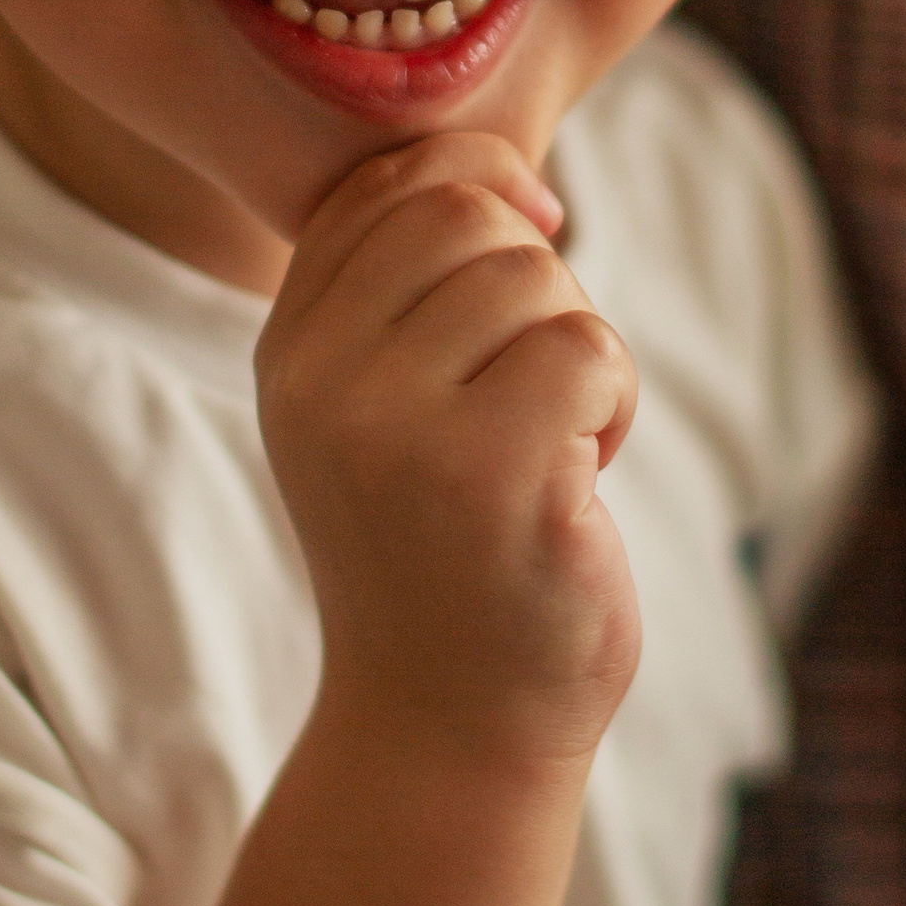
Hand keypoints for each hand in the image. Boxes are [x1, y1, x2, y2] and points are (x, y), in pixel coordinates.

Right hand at [255, 132, 640, 771]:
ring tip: (555, 443)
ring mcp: (398, 429)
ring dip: (580, 349)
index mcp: (288, 350)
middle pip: (466, 213)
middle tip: (538, 385)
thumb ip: (408, 288)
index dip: (479, 183)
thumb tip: (514, 179)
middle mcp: (322, 380)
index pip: (384, 184)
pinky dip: (616, 403)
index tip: (532, 244)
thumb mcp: (381, 408)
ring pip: (536, 280)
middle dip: (537, 277)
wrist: (449, 725)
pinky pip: (590, 349)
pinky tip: (584, 476)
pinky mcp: (490, 475)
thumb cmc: (442, 548)